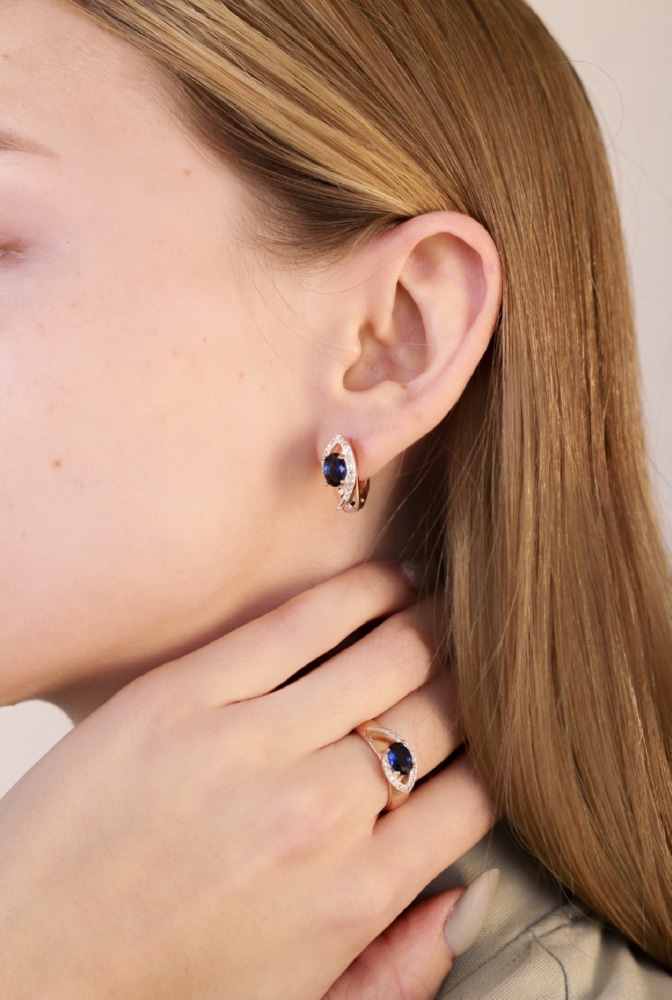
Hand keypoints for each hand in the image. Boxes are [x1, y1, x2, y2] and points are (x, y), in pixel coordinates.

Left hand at [0, 563, 494, 998]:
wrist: (22, 961)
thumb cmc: (156, 986)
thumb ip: (400, 970)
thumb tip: (471, 902)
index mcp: (354, 896)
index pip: (476, 795)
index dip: (498, 753)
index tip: (492, 731)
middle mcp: (317, 813)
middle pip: (442, 713)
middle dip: (473, 682)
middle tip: (476, 659)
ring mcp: (250, 744)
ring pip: (389, 653)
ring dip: (433, 624)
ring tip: (443, 609)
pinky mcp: (187, 694)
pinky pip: (301, 622)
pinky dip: (360, 593)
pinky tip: (386, 582)